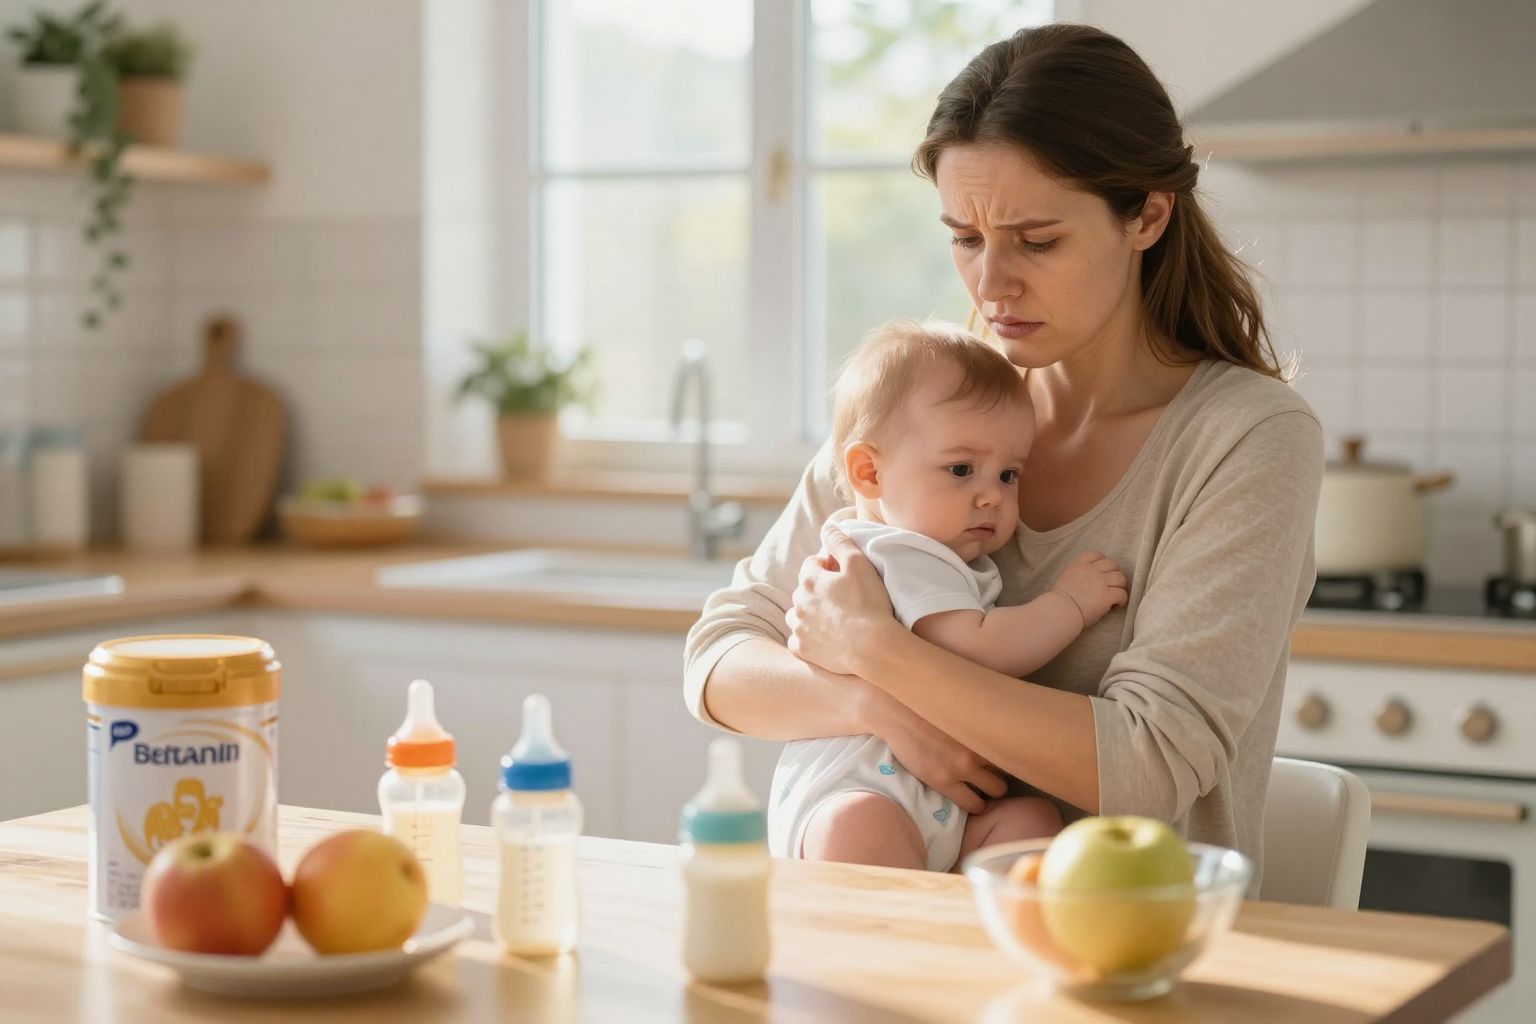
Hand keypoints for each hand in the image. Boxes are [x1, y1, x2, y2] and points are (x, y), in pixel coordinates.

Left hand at [785, 523, 897, 676]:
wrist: (872, 647)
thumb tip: (827, 526)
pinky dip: (807, 637)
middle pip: (804, 589)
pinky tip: (823, 638)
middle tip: (843, 596)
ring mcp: (799, 627)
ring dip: (809, 613)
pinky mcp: (802, 650)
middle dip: (818, 589)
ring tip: (831, 617)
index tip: (843, 573)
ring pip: (797, 615)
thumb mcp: (858, 563)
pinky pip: (798, 640)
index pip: (811, 564)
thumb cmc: (868, 603)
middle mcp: (798, 603)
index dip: (827, 565)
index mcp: (809, 580)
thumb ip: (840, 541)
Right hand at [862, 688, 1006, 814]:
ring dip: (993, 790)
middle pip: (1011, 767)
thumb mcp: (957, 706)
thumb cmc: (924, 704)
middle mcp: (979, 745)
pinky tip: (973, 801)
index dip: (1011, 752)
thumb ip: (977, 717)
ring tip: (984, 789)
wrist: (894, 712)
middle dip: (1006, 771)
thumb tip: (994, 709)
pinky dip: (976, 805)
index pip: (1014, 744)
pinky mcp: (945, 781)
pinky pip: (973, 804)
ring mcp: (962, 765)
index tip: (1006, 756)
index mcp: (984, 725)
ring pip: (998, 789)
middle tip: (996, 773)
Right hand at [1050, 551, 1127, 628]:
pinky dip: (1122, 599)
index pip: (1096, 554)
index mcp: (1079, 565)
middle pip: (1112, 564)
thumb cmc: (1059, 600)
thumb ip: (1077, 575)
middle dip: (1113, 573)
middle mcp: (1091, 570)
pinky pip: (1122, 593)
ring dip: (1119, 586)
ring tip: (1115, 594)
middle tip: (1111, 585)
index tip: (1103, 570)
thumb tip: (1088, 582)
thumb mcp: (1065, 578)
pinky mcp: (1107, 595)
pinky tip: (1117, 605)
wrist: (1060, 610)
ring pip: (1120, 578)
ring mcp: (1100, 582)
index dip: (1102, 561)